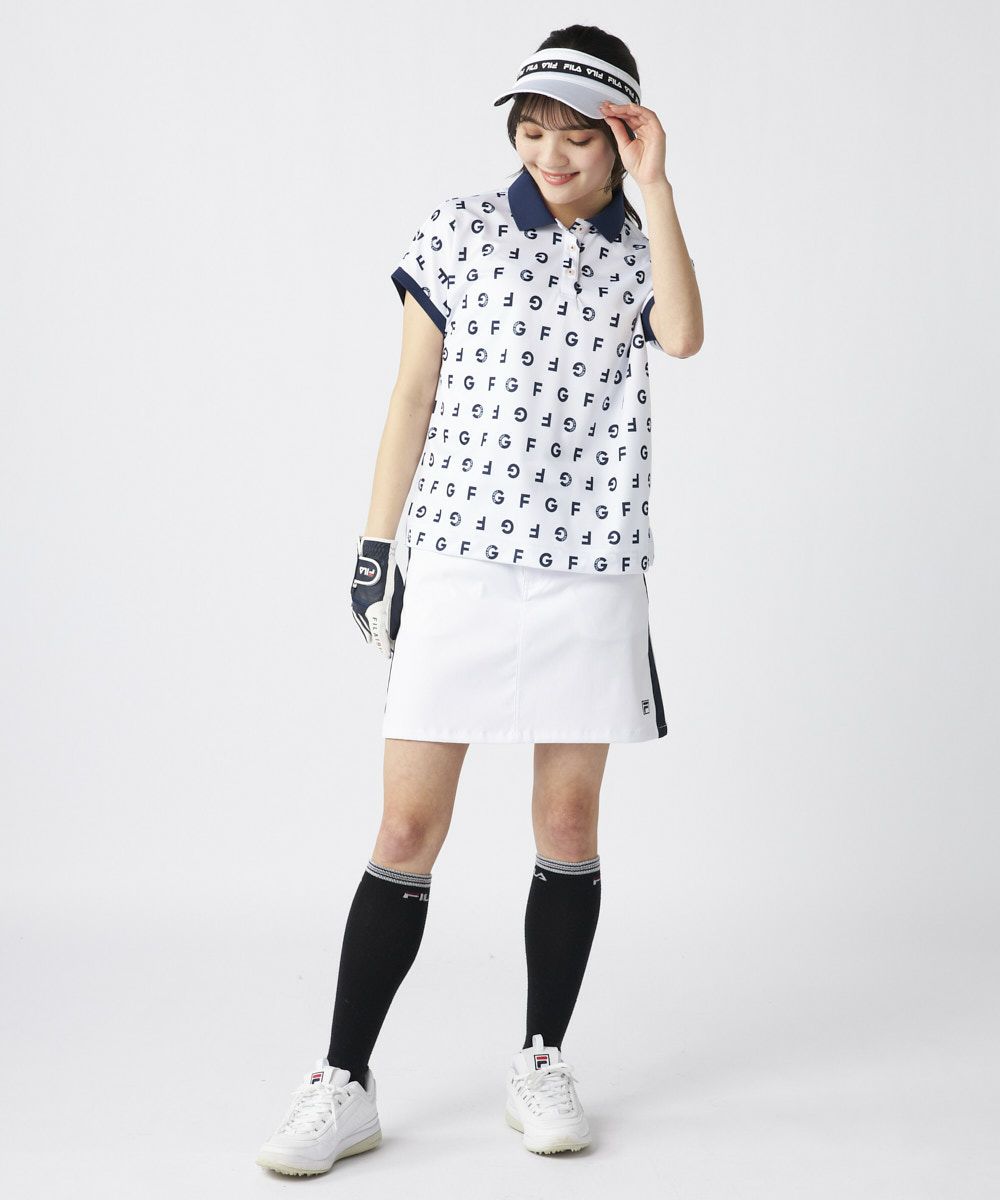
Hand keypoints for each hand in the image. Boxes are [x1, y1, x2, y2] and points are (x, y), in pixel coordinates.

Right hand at [351, 535, 401, 658]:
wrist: (374, 558)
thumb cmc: (389, 576)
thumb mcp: (397, 596)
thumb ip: (395, 613)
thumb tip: (395, 628)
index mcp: (376, 611)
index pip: (380, 636)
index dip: (384, 647)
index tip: (388, 654)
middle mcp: (364, 610)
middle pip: (371, 633)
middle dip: (379, 641)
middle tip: (388, 647)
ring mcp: (358, 604)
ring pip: (363, 625)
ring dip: (371, 632)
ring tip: (378, 639)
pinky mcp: (355, 598)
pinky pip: (360, 616)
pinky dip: (365, 623)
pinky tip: (369, 625)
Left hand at [598, 100, 667, 187]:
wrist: (647, 179)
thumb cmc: (637, 166)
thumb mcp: (623, 145)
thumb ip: (618, 130)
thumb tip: (609, 117)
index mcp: (639, 131)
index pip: (627, 118)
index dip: (615, 112)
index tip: (603, 110)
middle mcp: (647, 128)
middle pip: (632, 113)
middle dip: (618, 108)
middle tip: (606, 106)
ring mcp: (653, 129)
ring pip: (640, 112)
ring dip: (626, 108)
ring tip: (613, 107)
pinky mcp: (658, 132)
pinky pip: (650, 116)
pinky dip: (639, 110)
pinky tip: (628, 108)